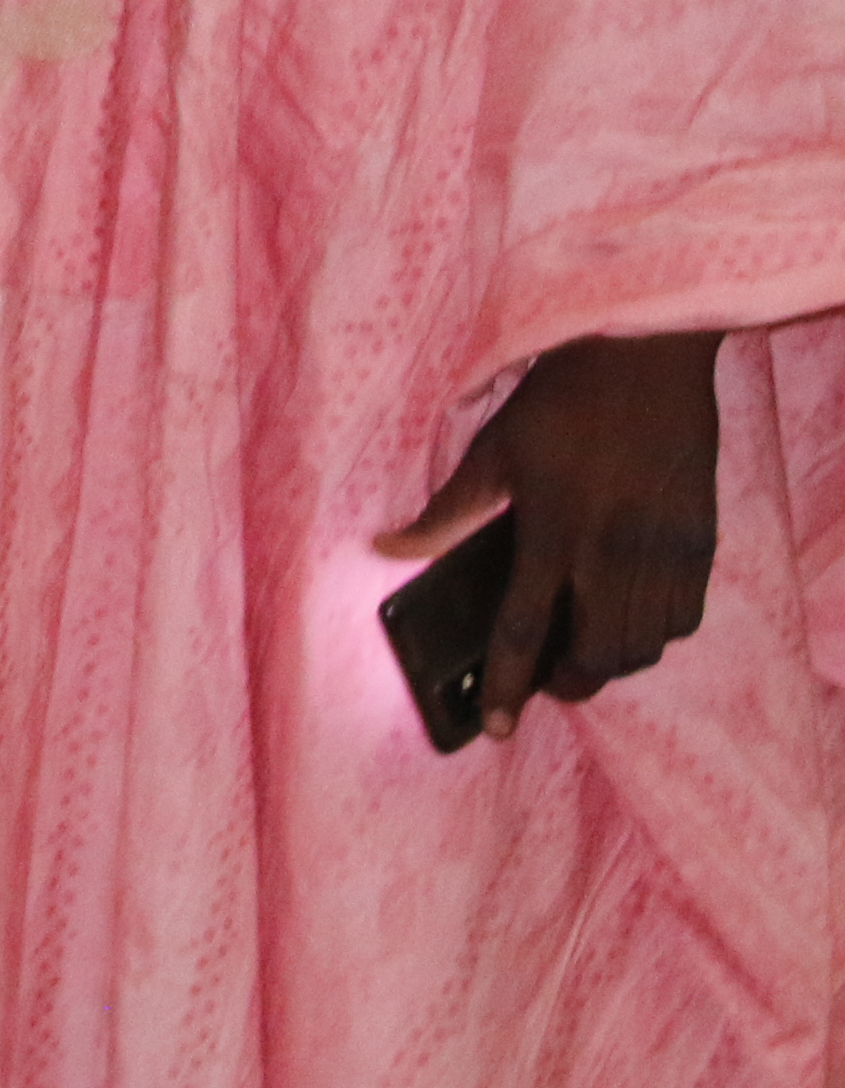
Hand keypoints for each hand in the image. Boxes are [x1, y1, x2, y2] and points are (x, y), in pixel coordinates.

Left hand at [385, 330, 722, 738]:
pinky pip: (685, 616)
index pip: (524, 628)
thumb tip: (388, 549)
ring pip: (647, 645)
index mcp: (552, 530)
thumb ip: (446, 511)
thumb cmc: (557, 402)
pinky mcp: (701, 539)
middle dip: (570, 682)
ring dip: (614, 660)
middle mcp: (613, 549)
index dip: (509, 686)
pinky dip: (657, 633)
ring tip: (585, 648)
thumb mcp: (492, 451)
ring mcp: (664, 548)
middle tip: (548, 679)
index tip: (496, 730)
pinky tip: (630, 617)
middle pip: (599, 654)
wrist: (641, 357)